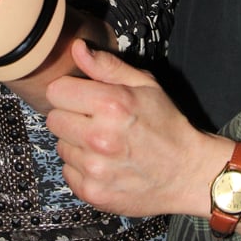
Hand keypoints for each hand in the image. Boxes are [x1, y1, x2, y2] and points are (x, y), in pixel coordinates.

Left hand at [45, 39, 219, 218]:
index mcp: (112, 104)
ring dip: (76, 144)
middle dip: (71, 117)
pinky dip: (82, 167)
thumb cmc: (166, 125)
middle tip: (95, 121)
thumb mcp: (144, 84)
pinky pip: (68, 171)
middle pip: (54, 120)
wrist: (186, 172)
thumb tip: (78, 48)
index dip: (70, 92)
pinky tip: (104, 162)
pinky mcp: (93, 192)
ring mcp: (95, 168)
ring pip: (60, 146)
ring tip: (104, 144)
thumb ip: (106, 65)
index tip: (84, 97)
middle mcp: (100, 138)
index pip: (56, 92)